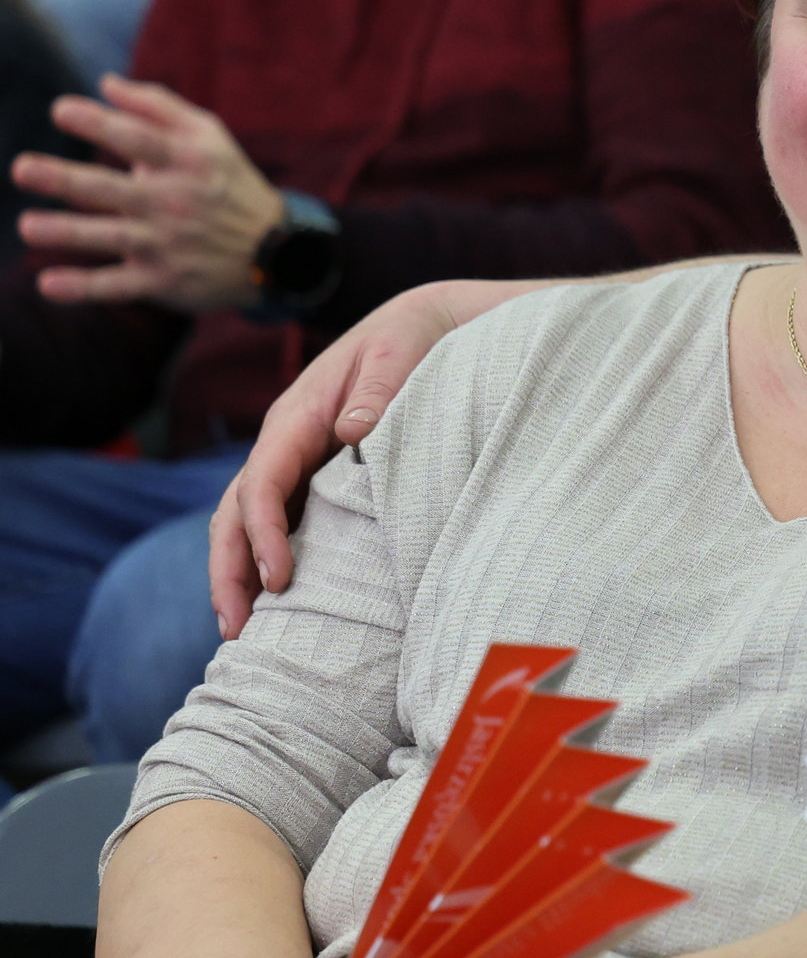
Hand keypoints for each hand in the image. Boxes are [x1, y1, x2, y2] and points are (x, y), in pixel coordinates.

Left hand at [14, 73, 283, 312]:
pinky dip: (85, 289)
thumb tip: (104, 83)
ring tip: (28, 226)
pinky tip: (49, 284)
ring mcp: (168, 244)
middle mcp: (174, 201)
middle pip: (112, 188)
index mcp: (185, 161)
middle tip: (22, 168)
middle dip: (65, 179)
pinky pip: (118, 286)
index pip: (137, 138)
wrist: (277, 252)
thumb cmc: (230, 183)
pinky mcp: (164, 281)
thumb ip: (158, 106)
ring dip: (68, 233)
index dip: (98, 123)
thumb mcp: (210, 137)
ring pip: (110, 238)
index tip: (60, 110)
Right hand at [209, 281, 492, 635]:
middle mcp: (286, 442)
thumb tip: (351, 432)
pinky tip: (275, 602)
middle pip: (236, 511)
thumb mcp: (400, 354)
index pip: (263, 481)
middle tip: (237, 628)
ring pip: (247, 522)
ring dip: (239, 573)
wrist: (424, 327)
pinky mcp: (315, 475)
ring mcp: (296, 461)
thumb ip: (379, 391)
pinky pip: (280, 520)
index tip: (280, 579)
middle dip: (230, 569)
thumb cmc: (412, 341)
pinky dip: (266, 558)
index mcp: (298, 416)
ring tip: (241, 631)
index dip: (264, 533)